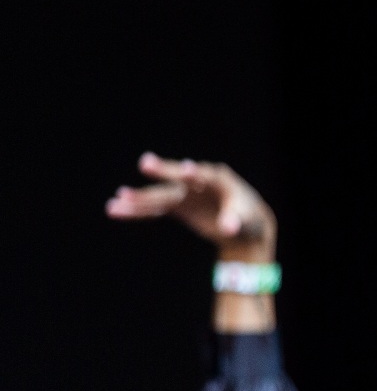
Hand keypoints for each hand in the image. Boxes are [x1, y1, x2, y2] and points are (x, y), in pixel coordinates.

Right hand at [106, 153, 276, 262]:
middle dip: (164, 171)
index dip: (195, 173)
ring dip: (140, 198)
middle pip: (178, 177)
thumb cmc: (247, 217)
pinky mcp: (177, 205)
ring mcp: (185, 193)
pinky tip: (115, 210)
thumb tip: (228, 228)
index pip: (205, 175)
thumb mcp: (246, 220)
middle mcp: (198, 182)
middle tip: (145, 162)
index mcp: (219, 179)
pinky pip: (154, 208)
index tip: (186, 168)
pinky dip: (137, 211)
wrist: (242, 223)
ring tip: (116, 199)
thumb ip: (235, 221)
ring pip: (160, 195)